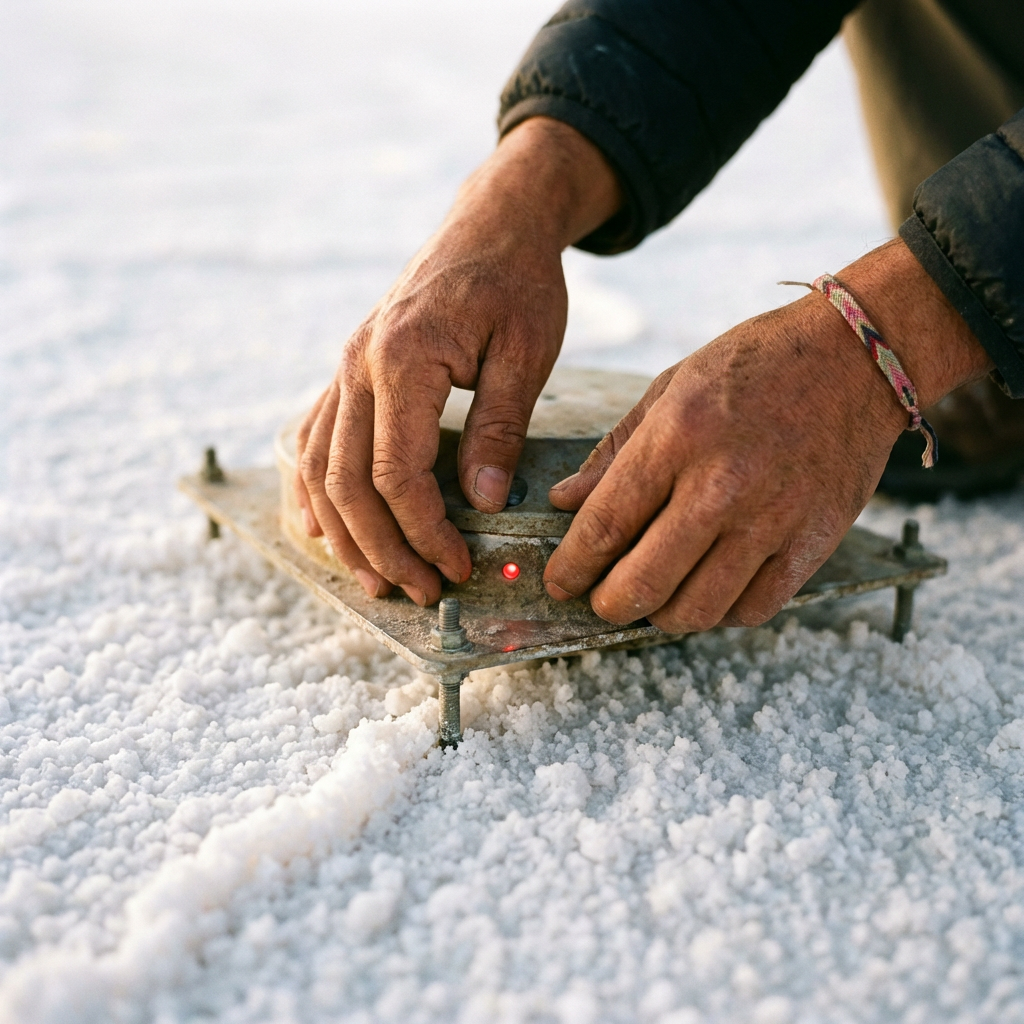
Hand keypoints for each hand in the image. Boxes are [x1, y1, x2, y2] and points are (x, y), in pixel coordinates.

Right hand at [295, 118, 620, 603]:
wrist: (491, 223)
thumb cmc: (517, 281)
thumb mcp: (526, 352)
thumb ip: (500, 427)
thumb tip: (482, 503)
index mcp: (402, 359)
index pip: (398, 474)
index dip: (425, 533)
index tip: (458, 568)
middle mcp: (357, 366)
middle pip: (346, 483)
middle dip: (383, 549)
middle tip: (423, 592)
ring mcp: (344, 368)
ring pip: (319, 469)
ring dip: (345, 533)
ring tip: (379, 579)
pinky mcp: (348, 372)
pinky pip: (313, 440)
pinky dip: (316, 491)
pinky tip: (330, 528)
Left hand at [544, 239, 992, 630]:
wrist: (859, 357)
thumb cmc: (755, 365)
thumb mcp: (671, 387)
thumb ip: (614, 453)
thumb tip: (564, 503)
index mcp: (677, 437)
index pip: (604, 526)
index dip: (571, 568)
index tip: (559, 582)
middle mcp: (722, 485)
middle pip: (643, 584)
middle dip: (607, 605)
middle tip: (600, 600)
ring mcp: (772, 520)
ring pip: (697, 610)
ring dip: (661, 616)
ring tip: (653, 597)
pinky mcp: (813, 543)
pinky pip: (753, 609)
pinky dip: (721, 612)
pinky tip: (709, 588)